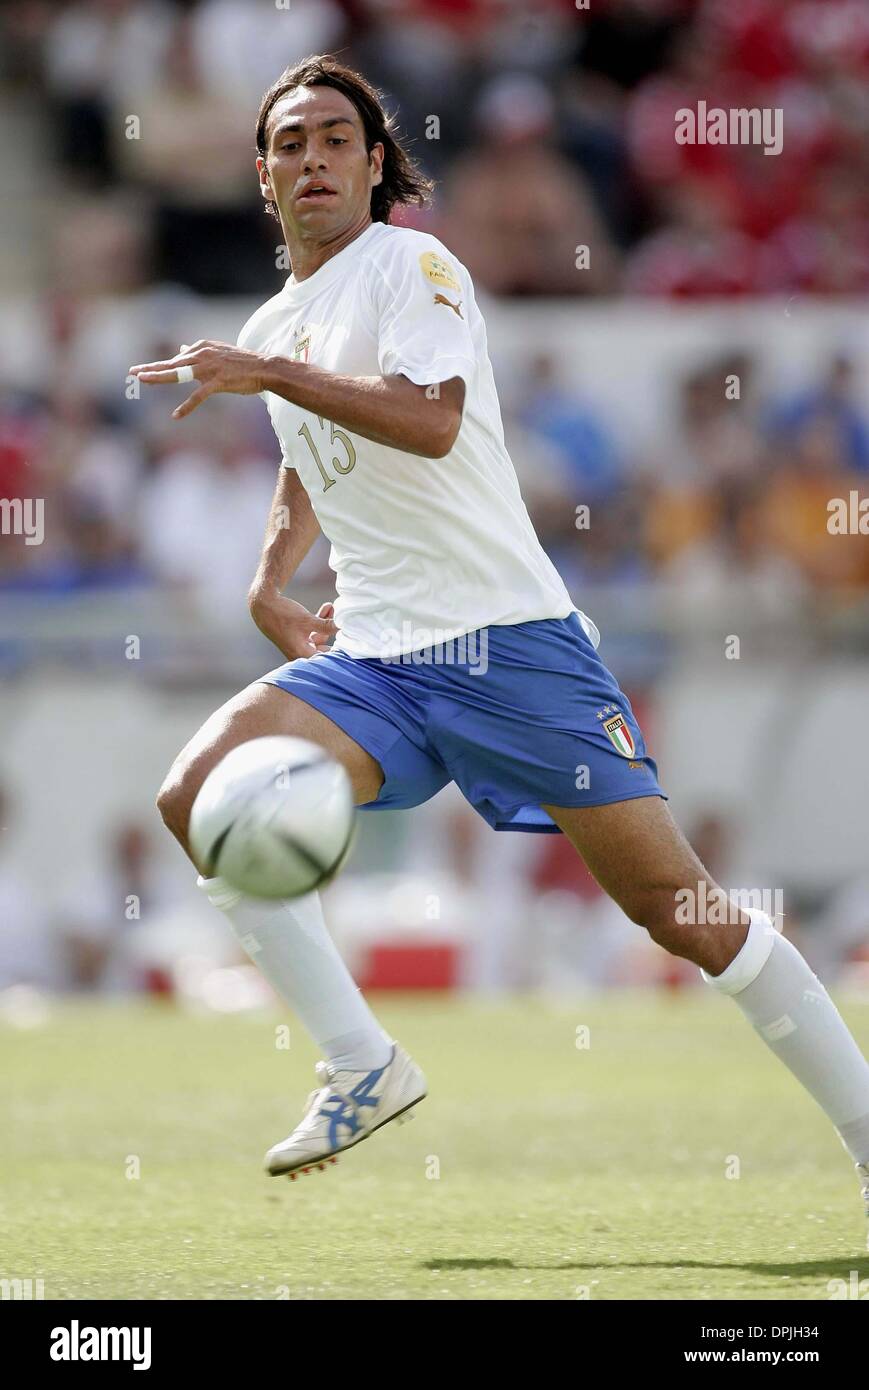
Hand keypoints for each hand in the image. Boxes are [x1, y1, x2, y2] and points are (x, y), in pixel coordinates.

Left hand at [129, 340, 266, 418]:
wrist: (265, 368)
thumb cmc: (243, 363)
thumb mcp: (218, 353)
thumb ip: (198, 352)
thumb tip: (181, 349)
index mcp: (201, 348)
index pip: (175, 359)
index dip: (158, 367)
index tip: (142, 370)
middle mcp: (202, 355)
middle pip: (172, 364)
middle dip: (151, 368)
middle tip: (132, 372)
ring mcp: (209, 368)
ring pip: (179, 374)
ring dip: (159, 377)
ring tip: (143, 380)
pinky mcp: (218, 382)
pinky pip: (198, 396)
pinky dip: (186, 406)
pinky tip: (176, 416)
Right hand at [249, 592, 338, 660]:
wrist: (263, 605)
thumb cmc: (284, 615)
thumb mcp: (309, 620)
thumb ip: (328, 626)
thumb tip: (345, 627)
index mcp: (302, 655)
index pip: (327, 659)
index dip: (340, 651)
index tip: (352, 641)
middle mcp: (300, 654)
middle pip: (325, 648)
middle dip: (335, 634)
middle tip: (347, 624)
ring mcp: (299, 645)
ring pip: (319, 637)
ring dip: (327, 623)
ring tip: (334, 608)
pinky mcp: (297, 636)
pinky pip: (312, 631)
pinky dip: (319, 622)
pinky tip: (327, 607)